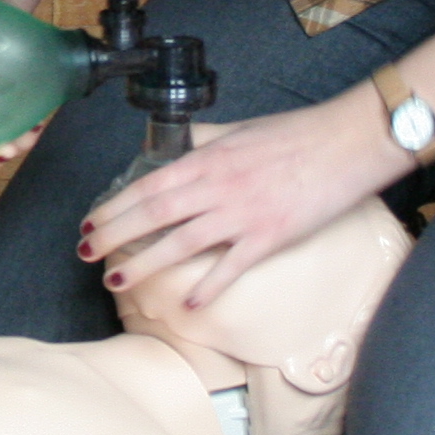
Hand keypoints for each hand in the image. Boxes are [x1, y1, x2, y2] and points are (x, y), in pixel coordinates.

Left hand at [82, 92, 411, 312]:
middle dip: (115, 236)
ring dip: (146, 264)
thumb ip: (204, 141)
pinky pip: (231, 267)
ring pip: (182, 244)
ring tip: (118, 282)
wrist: (347, 142)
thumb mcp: (241, 130)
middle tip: (87, 253)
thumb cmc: (297, 134)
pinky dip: (208, 286)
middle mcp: (218, 186)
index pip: (148, 185)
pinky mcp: (271, 236)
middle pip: (154, 215)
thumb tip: (173, 145)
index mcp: (209, 158)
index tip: (91, 221)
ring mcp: (243, 214)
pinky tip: (188, 304)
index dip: (115, 206)